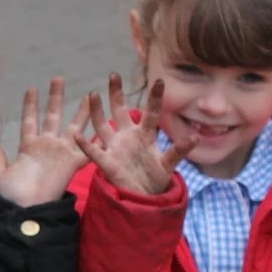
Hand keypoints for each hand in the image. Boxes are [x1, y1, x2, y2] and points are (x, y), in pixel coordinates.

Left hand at [0, 77, 88, 205]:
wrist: (27, 210)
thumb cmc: (12, 195)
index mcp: (29, 146)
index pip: (30, 120)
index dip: (31, 105)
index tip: (32, 89)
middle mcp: (47, 146)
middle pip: (52, 116)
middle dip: (55, 98)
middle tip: (58, 79)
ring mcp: (61, 153)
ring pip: (74, 127)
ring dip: (81, 112)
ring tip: (89, 94)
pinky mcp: (73, 164)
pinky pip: (86, 148)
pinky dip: (94, 138)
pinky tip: (104, 123)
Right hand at [74, 74, 190, 196]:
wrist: (142, 196)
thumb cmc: (155, 178)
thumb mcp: (169, 164)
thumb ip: (179, 151)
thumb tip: (195, 138)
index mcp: (145, 135)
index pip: (150, 113)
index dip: (155, 98)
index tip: (160, 81)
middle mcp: (128, 137)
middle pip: (120, 111)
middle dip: (116, 94)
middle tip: (114, 75)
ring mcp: (115, 148)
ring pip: (103, 126)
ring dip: (97, 112)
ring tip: (92, 94)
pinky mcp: (107, 162)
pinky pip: (94, 152)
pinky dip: (86, 144)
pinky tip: (77, 135)